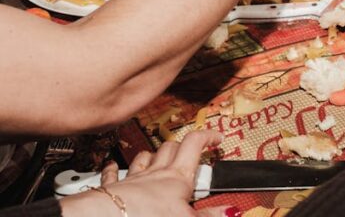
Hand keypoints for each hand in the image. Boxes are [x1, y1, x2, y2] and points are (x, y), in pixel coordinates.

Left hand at [62, 130, 219, 216]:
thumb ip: (209, 216)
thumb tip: (230, 212)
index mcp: (177, 178)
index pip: (195, 145)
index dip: (207, 137)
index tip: (216, 138)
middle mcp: (156, 173)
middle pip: (172, 147)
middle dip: (182, 146)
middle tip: (192, 154)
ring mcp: (134, 178)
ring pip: (146, 156)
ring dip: (154, 155)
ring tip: (159, 159)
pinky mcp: (113, 187)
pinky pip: (113, 171)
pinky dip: (114, 167)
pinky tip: (112, 166)